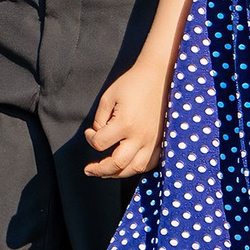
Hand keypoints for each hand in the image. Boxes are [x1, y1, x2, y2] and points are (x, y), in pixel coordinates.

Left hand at [84, 63, 169, 177]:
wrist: (159, 76)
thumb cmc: (133, 83)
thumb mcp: (108, 97)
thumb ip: (100, 119)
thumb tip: (98, 135)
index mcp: (125, 123)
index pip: (100, 143)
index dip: (90, 138)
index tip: (89, 132)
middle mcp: (140, 136)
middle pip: (117, 165)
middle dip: (99, 170)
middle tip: (89, 170)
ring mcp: (153, 140)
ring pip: (134, 168)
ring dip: (118, 174)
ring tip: (107, 172)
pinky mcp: (161, 140)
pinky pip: (150, 163)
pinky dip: (137, 168)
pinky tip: (128, 165)